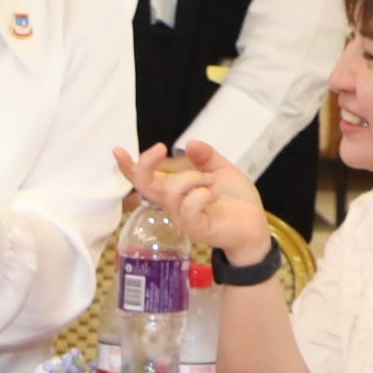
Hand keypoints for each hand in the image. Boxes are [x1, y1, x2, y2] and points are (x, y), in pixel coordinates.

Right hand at [110, 138, 269, 259]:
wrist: (254, 227)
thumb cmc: (235, 202)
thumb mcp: (221, 171)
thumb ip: (205, 157)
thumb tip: (189, 144)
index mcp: (176, 190)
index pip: (146, 179)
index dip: (129, 167)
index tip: (118, 151)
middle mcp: (174, 205)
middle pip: (145, 185)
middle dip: (147, 164)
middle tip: (160, 148)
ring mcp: (183, 218)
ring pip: (172, 190)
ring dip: (192, 178)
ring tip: (210, 183)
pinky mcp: (195, 228)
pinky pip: (189, 205)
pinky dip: (203, 194)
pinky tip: (214, 196)